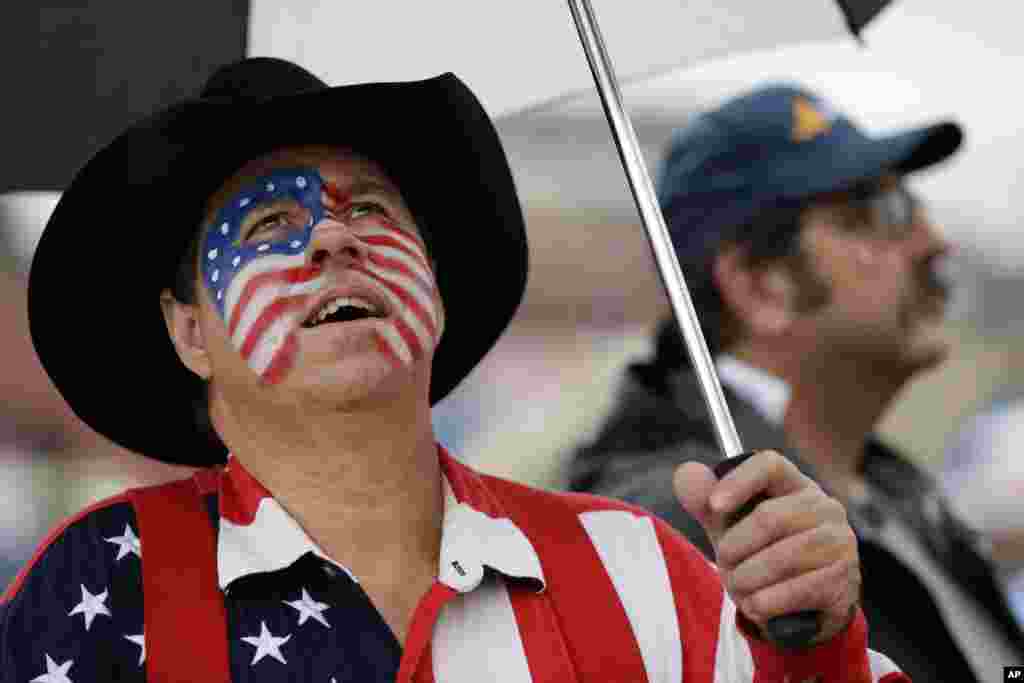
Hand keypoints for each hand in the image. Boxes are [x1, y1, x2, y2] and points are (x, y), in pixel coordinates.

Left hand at [674, 450, 859, 644]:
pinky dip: (768, 601)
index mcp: (795, 485)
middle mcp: (825, 508)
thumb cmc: (763, 555)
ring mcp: (840, 543)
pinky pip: (799, 589)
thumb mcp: (730, 526)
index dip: (739, 481)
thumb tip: (686, 473)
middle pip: (771, 517)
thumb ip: (705, 500)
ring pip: (783, 556)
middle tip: (722, 563)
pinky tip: (756, 605)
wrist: (801, 608)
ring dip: (749, 578)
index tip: (713, 506)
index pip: (770, 465)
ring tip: (738, 587)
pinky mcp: (844, 579)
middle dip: (735, 546)